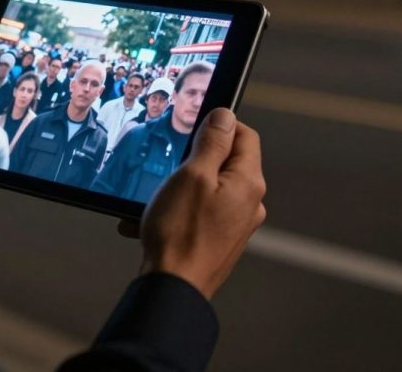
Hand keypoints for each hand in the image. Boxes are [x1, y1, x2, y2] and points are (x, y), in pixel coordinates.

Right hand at [137, 108, 265, 298]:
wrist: (174, 287)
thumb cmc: (180, 233)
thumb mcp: (192, 175)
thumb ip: (212, 142)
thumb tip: (225, 115)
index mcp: (248, 182)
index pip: (244, 135)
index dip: (219, 124)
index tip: (193, 126)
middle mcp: (249, 203)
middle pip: (226, 162)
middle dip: (193, 158)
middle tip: (167, 164)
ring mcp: (236, 224)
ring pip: (208, 188)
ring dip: (179, 187)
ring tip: (154, 199)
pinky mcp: (220, 240)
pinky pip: (200, 213)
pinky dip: (177, 210)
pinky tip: (152, 220)